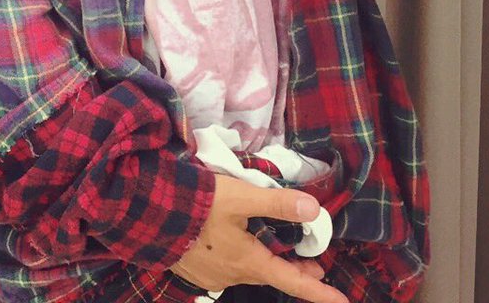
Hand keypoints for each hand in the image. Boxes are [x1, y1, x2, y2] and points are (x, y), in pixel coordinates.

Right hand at [170, 177, 343, 301]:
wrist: (146, 210)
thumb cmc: (197, 205)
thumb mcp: (239, 196)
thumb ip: (276, 203)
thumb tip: (314, 207)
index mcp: (250, 262)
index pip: (294, 282)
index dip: (319, 292)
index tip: (343, 301)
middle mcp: (234, 276)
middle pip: (271, 274)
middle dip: (292, 269)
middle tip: (307, 259)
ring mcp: (211, 275)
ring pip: (245, 269)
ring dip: (261, 259)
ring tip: (266, 242)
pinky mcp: (192, 268)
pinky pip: (222, 266)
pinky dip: (235, 256)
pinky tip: (226, 240)